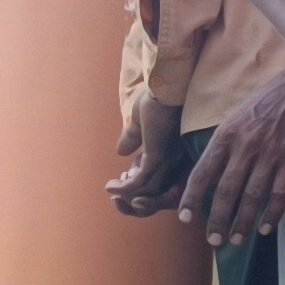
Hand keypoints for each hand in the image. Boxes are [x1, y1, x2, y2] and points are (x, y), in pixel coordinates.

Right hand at [108, 100, 187, 216]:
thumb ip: (132, 138)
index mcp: (170, 155)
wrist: (165, 85)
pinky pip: (140, 183)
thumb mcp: (140, 123)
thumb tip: (120, 151)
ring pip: (147, 192)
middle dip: (134, 199)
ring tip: (111, 190)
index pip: (158, 183)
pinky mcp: (158, 157)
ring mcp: (167, 161)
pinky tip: (110, 187)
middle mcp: (173, 162)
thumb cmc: (157, 99)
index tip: (122, 179)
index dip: (139, 187)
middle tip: (115, 195)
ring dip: (126, 195)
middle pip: (156, 194)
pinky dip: (124, 189)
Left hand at [172, 69, 284, 245]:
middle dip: (217, 219)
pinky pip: (279, 193)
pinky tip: (265, 228)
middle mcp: (245, 146)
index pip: (203, 172)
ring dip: (242, 222)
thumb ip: (224, 145)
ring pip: (252, 196)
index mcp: (227, 135)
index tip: (185, 218)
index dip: (192, 198)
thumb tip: (210, 176)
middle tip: (213, 240)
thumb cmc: (266, 104)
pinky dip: (271, 214)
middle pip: (226, 191)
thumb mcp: (236, 118)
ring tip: (235, 240)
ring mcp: (270, 154)